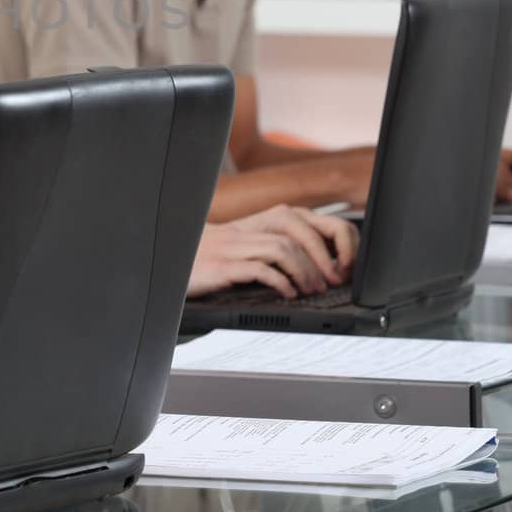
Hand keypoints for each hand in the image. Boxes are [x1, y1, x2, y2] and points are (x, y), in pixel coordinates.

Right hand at [187, 204, 358, 298]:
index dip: (329, 238)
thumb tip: (318, 265)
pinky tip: (288, 294)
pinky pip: (257, 268)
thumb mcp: (241, 249)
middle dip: (323, 255)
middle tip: (333, 280)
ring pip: (280, 247)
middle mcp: (245, 229)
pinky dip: (279, 281)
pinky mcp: (220, 266)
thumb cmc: (207, 261)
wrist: (168, 264)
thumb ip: (272, 250)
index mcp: (253, 222)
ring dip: (305, 271)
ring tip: (313, 291)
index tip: (343, 264)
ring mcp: (232, 246)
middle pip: (296, 227)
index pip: (302, 217)